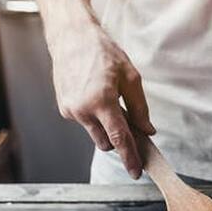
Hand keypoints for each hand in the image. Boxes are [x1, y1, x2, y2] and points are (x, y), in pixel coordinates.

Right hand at [49, 24, 153, 178]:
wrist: (72, 39)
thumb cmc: (103, 53)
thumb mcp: (130, 77)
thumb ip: (140, 108)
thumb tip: (147, 130)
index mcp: (101, 102)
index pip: (119, 139)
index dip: (130, 157)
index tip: (136, 171)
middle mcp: (82, 110)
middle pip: (106, 143)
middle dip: (120, 140)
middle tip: (132, 126)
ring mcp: (70, 111)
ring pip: (95, 134)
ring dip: (106, 128)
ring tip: (112, 103)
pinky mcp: (64, 108)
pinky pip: (85, 122)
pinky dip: (95, 117)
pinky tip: (97, 97)